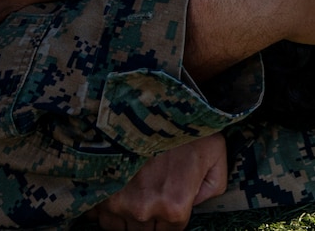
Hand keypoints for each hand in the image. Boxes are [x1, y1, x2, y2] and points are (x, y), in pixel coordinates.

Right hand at [85, 134, 226, 230]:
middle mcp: (144, 210)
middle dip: (151, 215)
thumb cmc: (184, 123)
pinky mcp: (98, 189)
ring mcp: (117, 201)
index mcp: (175, 206)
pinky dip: (106, 205)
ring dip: (127, 213)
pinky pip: (98, 214)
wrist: (149, 98)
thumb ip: (214, 187)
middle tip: (155, 189)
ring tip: (136, 187)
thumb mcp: (216, 153)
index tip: (172, 199)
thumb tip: (197, 202)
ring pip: (120, 226)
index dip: (173, 215)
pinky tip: (117, 185)